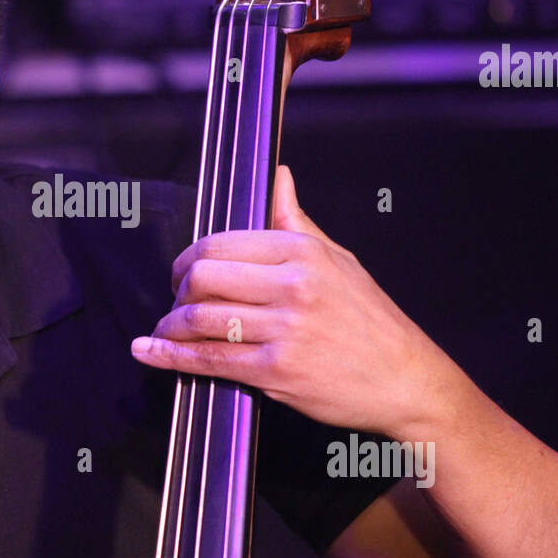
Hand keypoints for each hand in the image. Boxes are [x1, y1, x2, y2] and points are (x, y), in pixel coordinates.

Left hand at [130, 165, 461, 438]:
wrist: (406, 378)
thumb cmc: (371, 320)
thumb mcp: (338, 259)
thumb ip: (295, 221)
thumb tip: (279, 179)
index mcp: (301, 252)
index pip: (219, 244)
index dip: (187, 260)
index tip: (181, 274)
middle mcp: (291, 285)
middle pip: (202, 277)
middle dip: (176, 292)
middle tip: (175, 304)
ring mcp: (284, 329)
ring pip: (200, 319)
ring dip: (170, 327)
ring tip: (166, 332)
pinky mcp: (278, 371)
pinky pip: (210, 360)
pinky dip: (171, 357)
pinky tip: (151, 352)